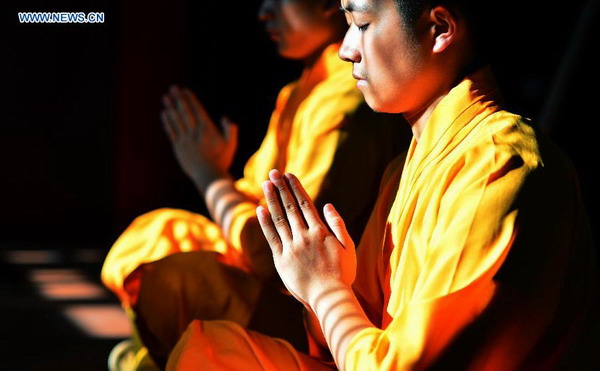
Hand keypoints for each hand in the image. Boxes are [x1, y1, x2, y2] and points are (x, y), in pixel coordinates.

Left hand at [160, 85, 237, 189]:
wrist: (209, 176)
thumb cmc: (222, 161)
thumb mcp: (231, 145)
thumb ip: (231, 130)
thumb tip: (225, 118)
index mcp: (208, 129)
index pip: (198, 110)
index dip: (191, 100)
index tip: (186, 91)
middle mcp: (195, 132)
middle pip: (185, 112)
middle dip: (179, 98)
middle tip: (173, 88)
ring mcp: (186, 139)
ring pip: (176, 120)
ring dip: (171, 107)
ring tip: (165, 97)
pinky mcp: (178, 147)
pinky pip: (171, 132)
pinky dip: (167, 122)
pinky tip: (164, 113)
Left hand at [256, 169, 356, 306]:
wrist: (329, 296)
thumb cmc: (342, 273)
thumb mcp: (348, 247)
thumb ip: (337, 225)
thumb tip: (327, 205)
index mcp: (320, 231)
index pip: (305, 203)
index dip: (295, 188)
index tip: (288, 175)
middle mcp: (304, 235)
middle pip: (290, 207)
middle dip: (281, 188)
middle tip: (273, 172)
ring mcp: (292, 247)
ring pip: (279, 218)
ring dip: (271, 199)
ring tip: (266, 184)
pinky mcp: (281, 259)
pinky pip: (271, 237)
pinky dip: (265, 223)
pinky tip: (260, 209)